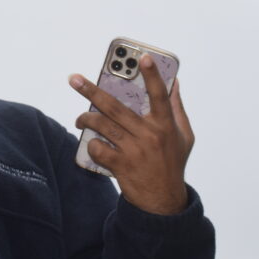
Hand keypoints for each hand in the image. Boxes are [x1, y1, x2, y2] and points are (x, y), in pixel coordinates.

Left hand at [70, 54, 193, 214]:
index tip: (142, 57)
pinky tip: (94, 144)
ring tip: (80, 118)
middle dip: (91, 90)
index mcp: (165, 125)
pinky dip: (92, 144)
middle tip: (74, 79)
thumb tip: (174, 83)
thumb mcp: (183, 136)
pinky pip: (98, 148)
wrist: (163, 201)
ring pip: (102, 125)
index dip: (153, 75)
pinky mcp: (121, 165)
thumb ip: (177, 109)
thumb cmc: (172, 163)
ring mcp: (134, 150)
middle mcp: (150, 135)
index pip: (160, 95)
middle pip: (115, 107)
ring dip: (86, 118)